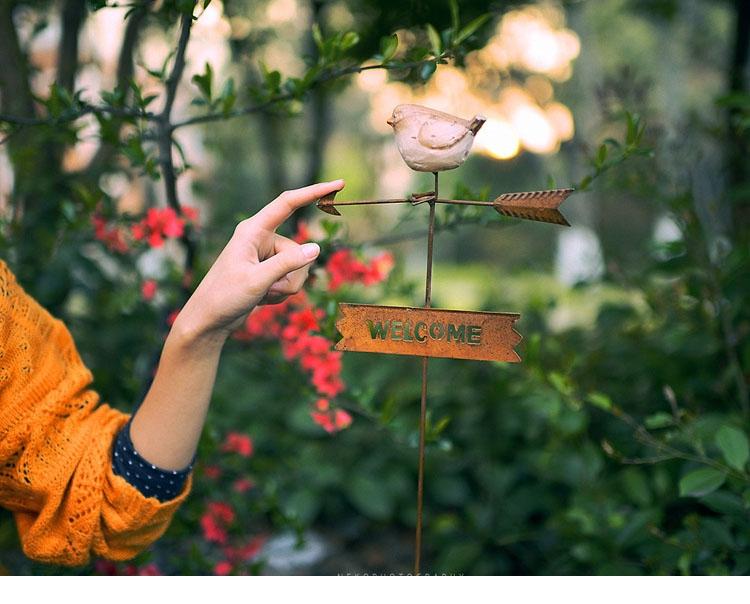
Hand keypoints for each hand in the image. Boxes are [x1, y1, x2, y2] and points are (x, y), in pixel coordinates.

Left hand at [173, 179, 344, 342]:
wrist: (209, 320)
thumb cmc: (225, 296)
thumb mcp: (257, 280)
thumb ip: (287, 264)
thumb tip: (316, 248)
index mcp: (253, 230)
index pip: (288, 203)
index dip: (314, 192)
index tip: (338, 184)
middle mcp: (261, 239)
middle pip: (299, 250)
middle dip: (291, 276)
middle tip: (268, 289)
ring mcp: (266, 256)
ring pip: (298, 269)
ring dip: (285, 287)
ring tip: (262, 295)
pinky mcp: (269, 271)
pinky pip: (291, 279)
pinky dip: (280, 293)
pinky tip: (262, 298)